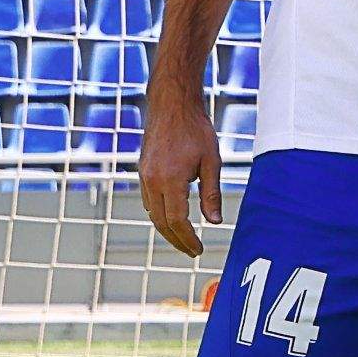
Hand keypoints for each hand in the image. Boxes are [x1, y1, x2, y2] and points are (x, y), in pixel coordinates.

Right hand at [139, 94, 224, 255]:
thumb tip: (215, 222)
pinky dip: (159, 213)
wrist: (172, 104)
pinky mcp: (142, 170)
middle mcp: (152, 180)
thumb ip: (211, 194)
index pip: (177, 221)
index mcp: (170, 180)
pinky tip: (172, 217)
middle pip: (161, 222)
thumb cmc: (196, 129)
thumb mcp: (211, 161)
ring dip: (167, 229)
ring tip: (184, 239)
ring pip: (152, 213)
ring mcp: (144, 175)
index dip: (187, 239)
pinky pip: (149, 200)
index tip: (198, 250)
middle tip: (191, 251)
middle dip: (177, 240)